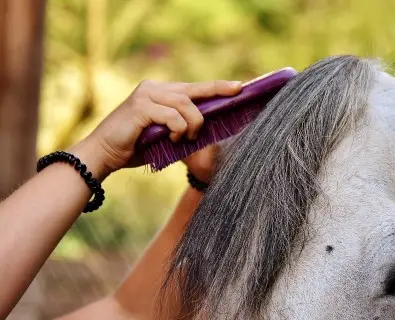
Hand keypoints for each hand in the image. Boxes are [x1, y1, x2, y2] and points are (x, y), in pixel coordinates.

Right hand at [68, 80, 241, 180]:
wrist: (103, 155)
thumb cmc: (135, 147)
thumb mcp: (165, 136)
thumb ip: (182, 128)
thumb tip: (209, 128)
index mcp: (159, 93)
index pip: (192, 88)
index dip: (215, 87)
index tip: (238, 86)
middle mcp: (153, 88)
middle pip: (193, 90)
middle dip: (217, 91)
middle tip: (237, 91)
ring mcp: (146, 95)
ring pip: (185, 104)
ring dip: (192, 124)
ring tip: (186, 138)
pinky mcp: (140, 107)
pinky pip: (172, 116)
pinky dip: (178, 129)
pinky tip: (172, 138)